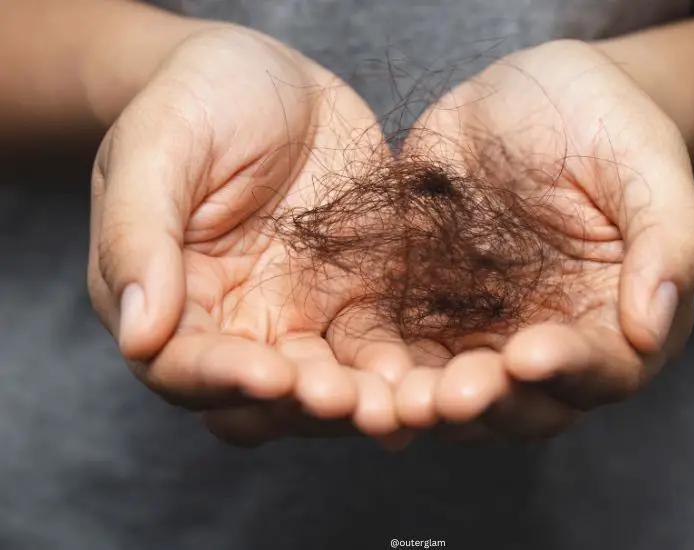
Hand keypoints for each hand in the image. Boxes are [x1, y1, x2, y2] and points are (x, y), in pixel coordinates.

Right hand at [88, 25, 413, 445]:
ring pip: (324, 387)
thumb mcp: (157, 149)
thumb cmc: (196, 101)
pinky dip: (400, 371)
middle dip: (301, 407)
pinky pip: (377, 348)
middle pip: (260, 398)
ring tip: (398, 405)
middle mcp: (236, 324)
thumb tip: (139, 334)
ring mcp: (300, 317)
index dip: (224, 380)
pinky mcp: (355, 300)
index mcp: (172, 300)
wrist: (270, 78)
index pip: (185, 366)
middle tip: (344, 401)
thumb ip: (139, 235)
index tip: (271, 375)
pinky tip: (429, 378)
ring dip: (359, 404)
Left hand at [396, 39, 693, 440]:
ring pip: (458, 390)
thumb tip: (654, 327)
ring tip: (400, 399)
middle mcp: (549, 342)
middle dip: (491, 402)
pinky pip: (401, 350)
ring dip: (429, 402)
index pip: (603, 369)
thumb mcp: (646, 166)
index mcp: (616, 321)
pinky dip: (380, 368)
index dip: (569, 370)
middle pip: (525, 402)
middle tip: (454, 395)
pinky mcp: (426, 310)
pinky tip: (355, 371)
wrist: (527, 98)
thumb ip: (669, 241)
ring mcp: (482, 332)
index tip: (531, 354)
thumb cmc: (604, 124)